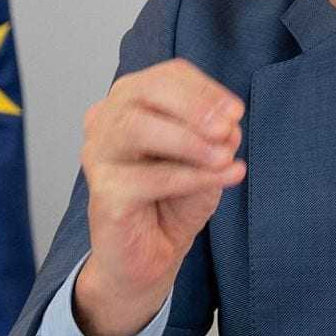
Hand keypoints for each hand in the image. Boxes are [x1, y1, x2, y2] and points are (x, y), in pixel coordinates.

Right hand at [75, 59, 244, 335]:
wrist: (150, 258)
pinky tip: (224, 177)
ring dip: (188, 140)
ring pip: (136, 128)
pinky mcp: (104, 193)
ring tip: (226, 156)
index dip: (204, 90)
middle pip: (142, 91)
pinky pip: (149, 178)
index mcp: (130, 103)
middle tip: (229, 126)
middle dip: (192, 105)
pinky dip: (191, 176)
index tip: (236, 111)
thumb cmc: (173, 202)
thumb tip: (228, 130)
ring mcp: (99, 156)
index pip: (165, 77)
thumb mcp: (205, 161)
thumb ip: (215, 139)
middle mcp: (106, 122)